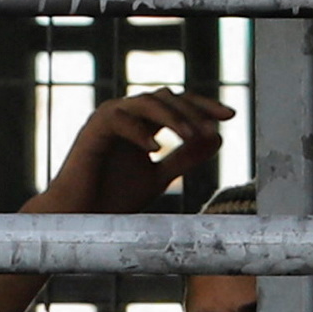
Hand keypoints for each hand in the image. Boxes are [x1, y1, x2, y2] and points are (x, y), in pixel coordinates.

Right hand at [35, 87, 228, 222]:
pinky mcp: (92, 130)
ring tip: (190, 136)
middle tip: (215, 126)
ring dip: (170, 117)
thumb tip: (217, 138)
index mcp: (142, 122)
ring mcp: (108, 118)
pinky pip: (119, 119)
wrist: (81, 215)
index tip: (231, 117)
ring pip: (144, 102)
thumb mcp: (160, 176)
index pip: (177, 104)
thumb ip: (185, 156)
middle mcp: (126, 114)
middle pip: (165, 96)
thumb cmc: (114, 196)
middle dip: (192, 109)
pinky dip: (138, 131)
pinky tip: (155, 148)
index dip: (204, 107)